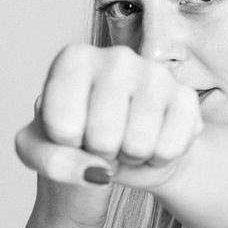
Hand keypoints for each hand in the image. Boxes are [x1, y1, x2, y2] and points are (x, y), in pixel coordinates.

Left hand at [15, 44, 203, 227]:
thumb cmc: (77, 141)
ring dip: (130, 158)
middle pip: (102, 137)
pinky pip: (169, 149)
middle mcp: (117, 56)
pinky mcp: (187, 97)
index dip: (66, 144)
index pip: (62, 126)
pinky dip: (158, 160)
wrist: (124, 150)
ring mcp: (156, 73)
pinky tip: (152, 142)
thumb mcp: (41, 151)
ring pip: (138, 145)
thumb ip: (51, 160)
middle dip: (102, 154)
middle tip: (102, 141)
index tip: (72, 131)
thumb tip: (97, 171)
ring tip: (125, 141)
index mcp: (74, 59)